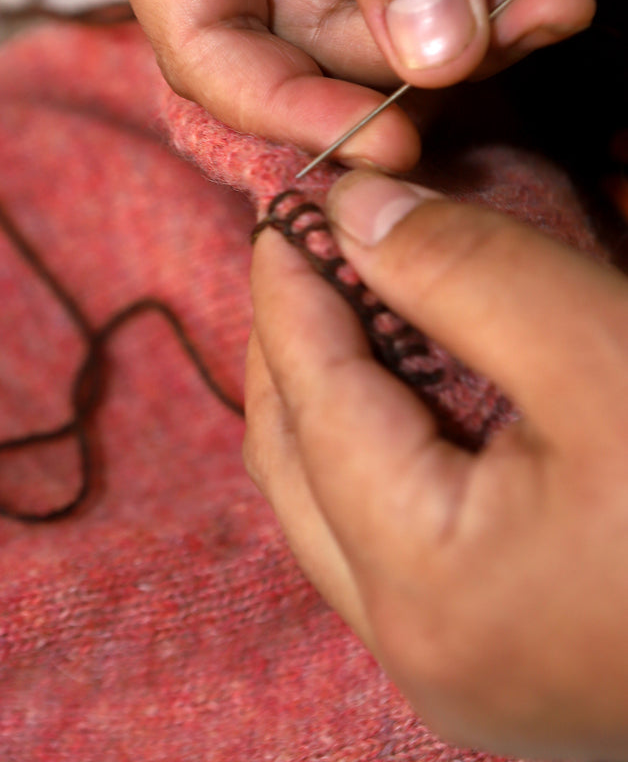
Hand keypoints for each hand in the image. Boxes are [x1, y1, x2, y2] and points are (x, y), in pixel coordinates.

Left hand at [246, 170, 627, 759]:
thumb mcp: (600, 348)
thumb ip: (461, 272)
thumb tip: (354, 215)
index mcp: (425, 584)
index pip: (307, 403)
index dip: (287, 291)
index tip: (285, 211)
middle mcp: (418, 649)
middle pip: (294, 464)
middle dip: (289, 345)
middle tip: (305, 250)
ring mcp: (456, 670)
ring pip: (330, 509)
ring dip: (324, 399)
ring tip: (346, 303)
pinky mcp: (496, 661)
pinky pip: (385, 543)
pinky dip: (375, 453)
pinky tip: (405, 387)